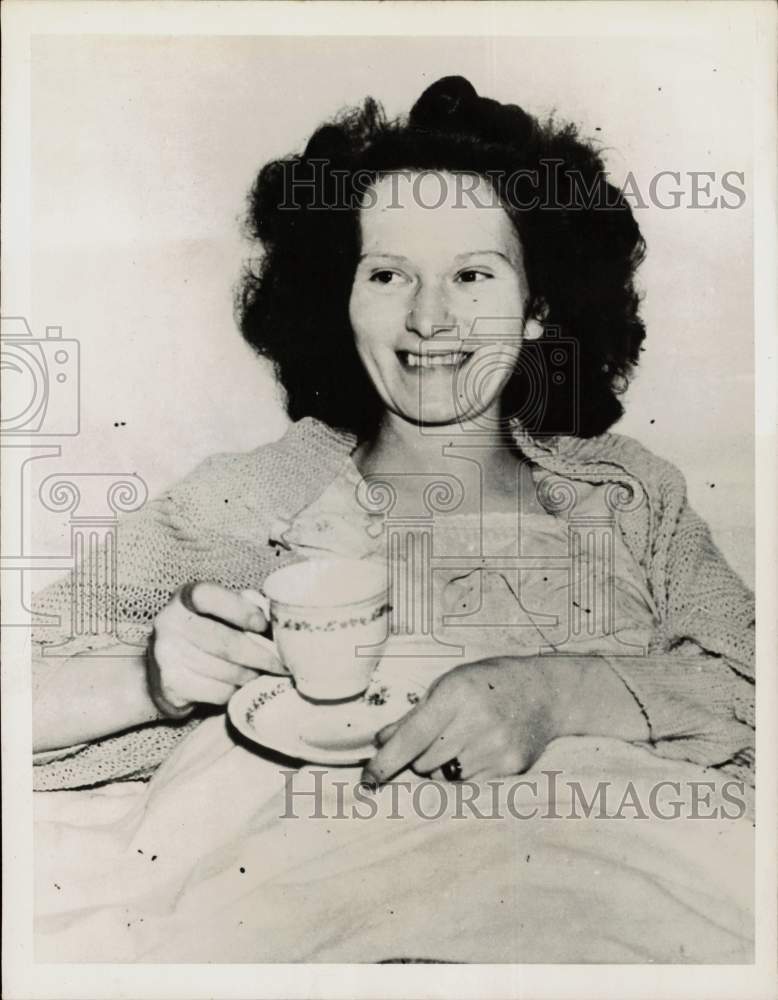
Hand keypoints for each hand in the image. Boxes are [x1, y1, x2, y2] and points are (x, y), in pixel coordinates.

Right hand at [147, 581, 286, 715]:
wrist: (163, 664)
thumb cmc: (205, 629)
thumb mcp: (220, 609)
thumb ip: (244, 605)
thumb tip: (273, 618)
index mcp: (184, 598)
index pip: (209, 597)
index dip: (240, 611)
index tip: (263, 625)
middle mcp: (169, 623)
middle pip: (223, 642)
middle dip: (260, 655)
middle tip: (282, 664)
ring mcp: (167, 655)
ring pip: (223, 670)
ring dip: (250, 674)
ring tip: (264, 674)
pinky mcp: (171, 685)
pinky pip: (215, 691)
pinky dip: (234, 690)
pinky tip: (241, 685)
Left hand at [361, 656, 578, 785]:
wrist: (544, 692)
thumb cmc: (488, 684)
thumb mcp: (448, 685)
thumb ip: (414, 716)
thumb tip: (381, 742)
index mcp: (456, 694)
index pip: (411, 737)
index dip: (385, 761)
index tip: (366, 779)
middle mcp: (477, 721)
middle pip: (423, 762)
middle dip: (418, 756)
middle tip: (438, 735)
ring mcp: (496, 748)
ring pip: (444, 777)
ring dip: (441, 766)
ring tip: (462, 740)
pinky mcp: (510, 768)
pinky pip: (468, 784)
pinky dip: (464, 773)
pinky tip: (480, 750)